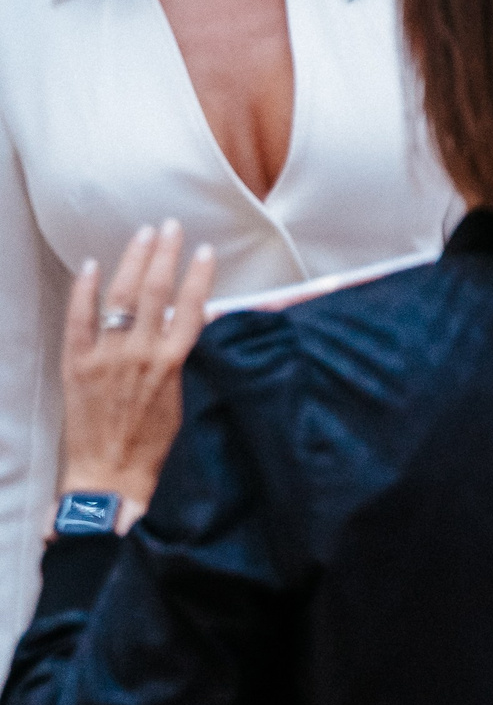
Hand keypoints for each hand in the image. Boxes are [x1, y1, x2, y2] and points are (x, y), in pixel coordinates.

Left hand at [59, 222, 214, 509]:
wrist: (110, 477)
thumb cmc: (155, 447)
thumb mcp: (186, 400)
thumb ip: (189, 361)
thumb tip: (198, 327)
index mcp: (174, 363)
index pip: (191, 306)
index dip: (199, 275)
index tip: (205, 251)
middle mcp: (141, 354)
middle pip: (156, 291)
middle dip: (166, 254)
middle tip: (171, 227)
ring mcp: (106, 358)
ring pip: (122, 297)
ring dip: (133, 261)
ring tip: (143, 235)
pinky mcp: (76, 366)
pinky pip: (79, 319)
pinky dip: (84, 291)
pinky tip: (91, 267)